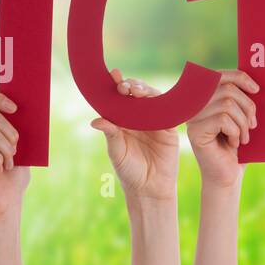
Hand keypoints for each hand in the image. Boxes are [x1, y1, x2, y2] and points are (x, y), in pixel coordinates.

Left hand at [90, 69, 180, 200]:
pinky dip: (161, 102)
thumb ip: (110, 134)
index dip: (116, 86)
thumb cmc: (129, 171)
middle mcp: (138, 118)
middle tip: (123, 86)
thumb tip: (95, 121)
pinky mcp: (169, 128)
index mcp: (122, 121)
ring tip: (135, 90)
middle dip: (130, 85)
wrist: (149, 189)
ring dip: (144, 90)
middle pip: (136, 94)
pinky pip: (167, 111)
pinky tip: (154, 98)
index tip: (113, 75)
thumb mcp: (116, 151)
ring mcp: (154, 121)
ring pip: (151, 98)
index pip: (119, 99)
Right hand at [186, 70, 257, 188]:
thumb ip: (240, 99)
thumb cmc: (237, 146)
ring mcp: (193, 118)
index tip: (257, 89)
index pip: (219, 76)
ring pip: (227, 105)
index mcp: (204, 98)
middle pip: (227, 89)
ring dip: (242, 123)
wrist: (228, 175)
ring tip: (243, 137)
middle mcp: (194, 106)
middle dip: (247, 106)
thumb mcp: (241, 118)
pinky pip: (223, 120)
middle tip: (253, 125)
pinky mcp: (195, 132)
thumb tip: (253, 83)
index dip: (239, 77)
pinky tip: (234, 143)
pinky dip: (235, 132)